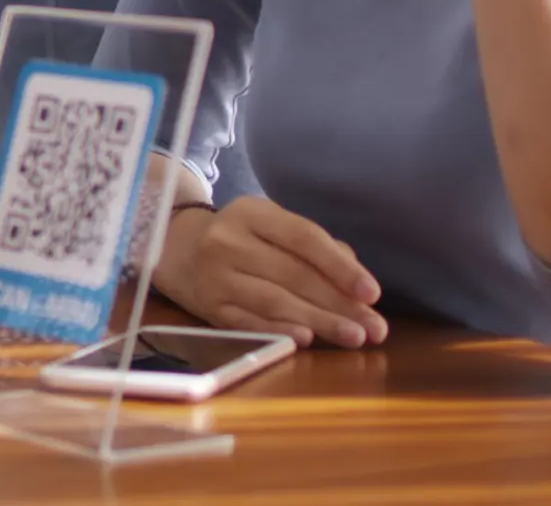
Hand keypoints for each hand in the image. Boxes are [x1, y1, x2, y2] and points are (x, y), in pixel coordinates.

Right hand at [155, 198, 389, 349]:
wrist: (175, 249)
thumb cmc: (240, 238)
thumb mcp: (271, 227)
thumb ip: (316, 248)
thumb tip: (355, 280)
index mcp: (252, 213)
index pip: (303, 238)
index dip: (340, 267)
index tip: (372, 293)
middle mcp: (228, 240)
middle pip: (293, 274)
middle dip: (340, 303)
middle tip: (376, 328)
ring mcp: (215, 275)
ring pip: (275, 300)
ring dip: (320, 321)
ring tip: (354, 337)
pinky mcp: (208, 307)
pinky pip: (248, 321)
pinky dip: (279, 330)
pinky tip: (306, 339)